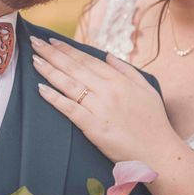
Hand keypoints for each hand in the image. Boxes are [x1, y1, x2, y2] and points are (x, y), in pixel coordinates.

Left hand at [30, 36, 175, 163]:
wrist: (159, 153)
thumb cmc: (154, 122)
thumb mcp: (146, 88)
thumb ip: (126, 70)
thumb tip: (107, 55)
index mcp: (119, 80)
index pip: (87, 60)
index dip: (68, 50)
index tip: (53, 41)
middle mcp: (108, 90)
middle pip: (74, 68)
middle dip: (52, 54)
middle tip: (35, 42)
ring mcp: (100, 108)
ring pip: (69, 84)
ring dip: (49, 71)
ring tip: (34, 60)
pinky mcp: (94, 127)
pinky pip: (70, 109)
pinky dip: (54, 98)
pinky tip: (41, 89)